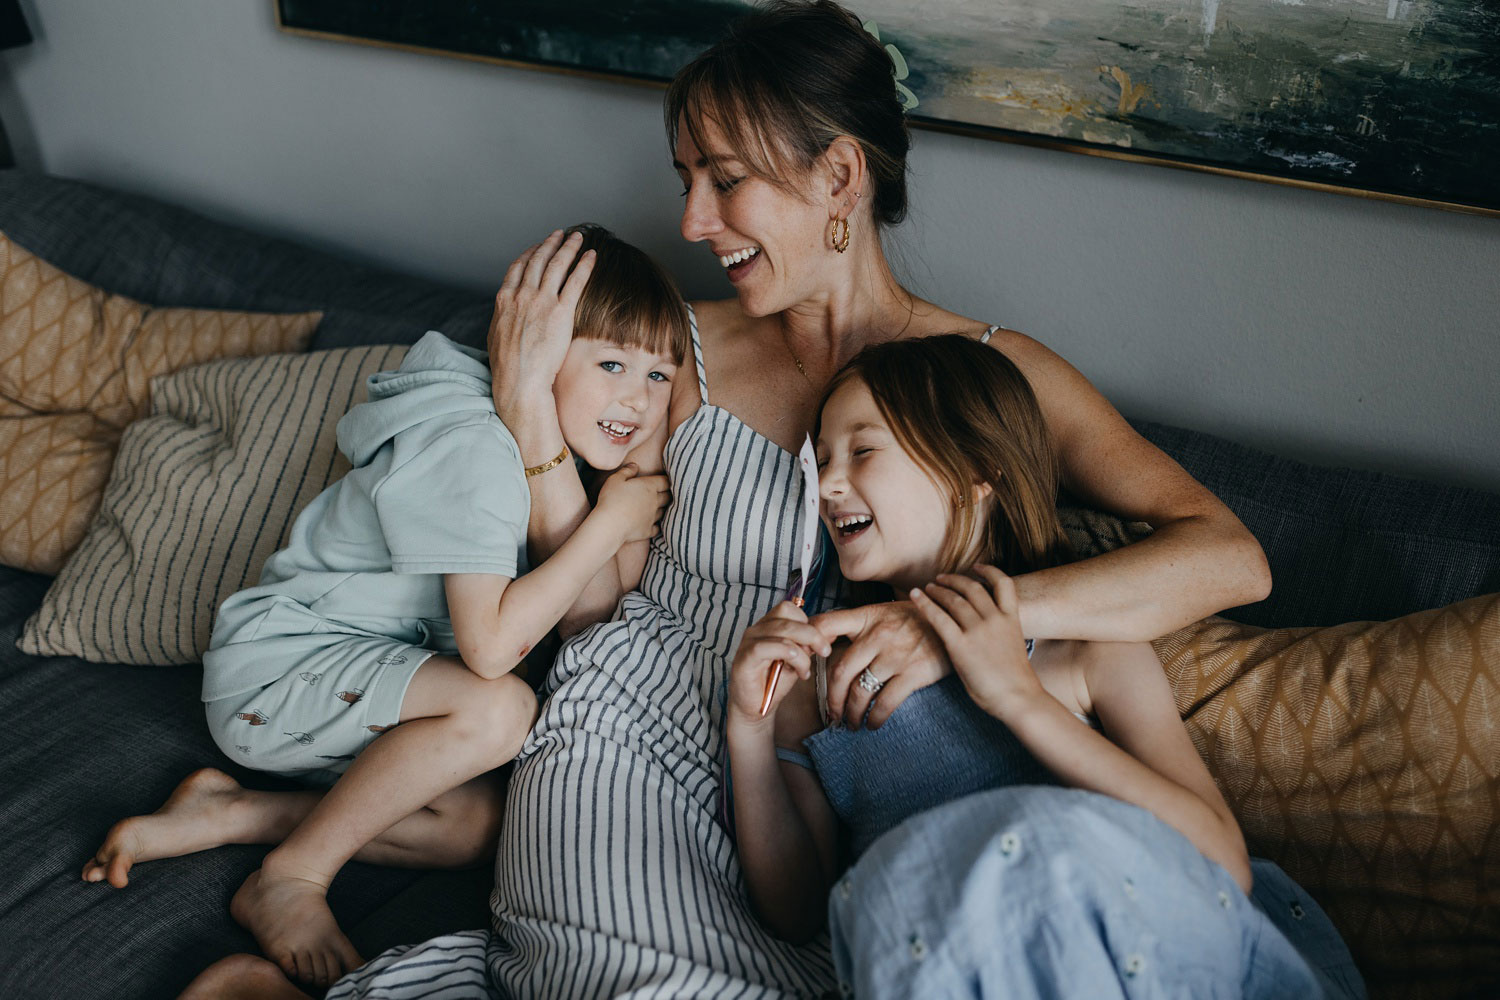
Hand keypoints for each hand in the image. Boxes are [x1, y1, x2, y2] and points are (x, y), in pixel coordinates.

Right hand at [488, 229, 595, 422]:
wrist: (519, 380)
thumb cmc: (508, 367)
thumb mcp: (497, 337)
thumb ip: (505, 320)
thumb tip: (507, 317)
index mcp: (505, 300)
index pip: (518, 267)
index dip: (530, 253)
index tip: (539, 247)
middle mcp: (522, 295)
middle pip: (538, 260)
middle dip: (550, 243)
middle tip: (560, 234)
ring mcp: (541, 301)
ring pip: (557, 264)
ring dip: (569, 247)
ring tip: (578, 238)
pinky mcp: (561, 311)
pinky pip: (575, 281)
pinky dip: (584, 265)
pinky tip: (592, 256)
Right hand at [594, 464, 670, 543]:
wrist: (610, 525)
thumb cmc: (611, 499)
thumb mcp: (615, 480)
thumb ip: (626, 471)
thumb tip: (634, 466)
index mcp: (649, 486)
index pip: (665, 481)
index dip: (666, 480)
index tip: (665, 480)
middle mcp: (655, 501)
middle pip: (668, 496)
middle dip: (668, 494)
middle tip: (665, 492)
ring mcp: (653, 517)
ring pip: (664, 511)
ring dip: (662, 508)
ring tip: (659, 507)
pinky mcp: (648, 530)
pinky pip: (657, 527)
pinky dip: (656, 525)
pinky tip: (653, 524)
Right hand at [728, 602, 831, 727]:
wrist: (756, 709)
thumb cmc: (774, 683)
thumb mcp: (798, 660)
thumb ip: (809, 645)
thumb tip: (831, 632)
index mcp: (769, 626)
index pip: (790, 608)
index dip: (808, 621)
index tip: (821, 642)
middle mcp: (757, 629)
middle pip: (787, 614)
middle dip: (812, 633)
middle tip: (824, 651)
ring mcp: (749, 642)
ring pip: (781, 630)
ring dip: (801, 651)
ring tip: (805, 670)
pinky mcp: (744, 658)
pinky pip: (766, 647)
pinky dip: (786, 653)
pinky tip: (795, 667)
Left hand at [811, 601, 948, 728]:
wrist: (956, 621)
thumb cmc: (916, 620)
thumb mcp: (885, 612)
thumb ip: (858, 625)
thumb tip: (826, 644)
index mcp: (866, 617)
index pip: (826, 624)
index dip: (809, 645)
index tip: (803, 665)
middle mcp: (877, 635)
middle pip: (840, 671)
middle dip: (832, 699)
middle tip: (832, 715)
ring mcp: (895, 654)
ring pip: (861, 691)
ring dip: (852, 713)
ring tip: (852, 724)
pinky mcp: (914, 672)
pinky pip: (885, 702)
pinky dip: (875, 718)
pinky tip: (873, 724)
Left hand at [908, 565, 1043, 718]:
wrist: (1018, 698)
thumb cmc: (1016, 680)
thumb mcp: (1013, 646)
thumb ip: (1000, 631)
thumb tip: (985, 628)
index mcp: (1011, 618)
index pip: (1003, 583)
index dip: (989, 570)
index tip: (976, 566)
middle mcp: (995, 618)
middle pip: (972, 588)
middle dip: (954, 580)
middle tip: (940, 579)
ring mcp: (978, 630)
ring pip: (954, 599)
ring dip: (938, 590)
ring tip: (927, 587)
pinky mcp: (961, 645)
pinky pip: (939, 617)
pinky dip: (925, 603)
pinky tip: (915, 596)